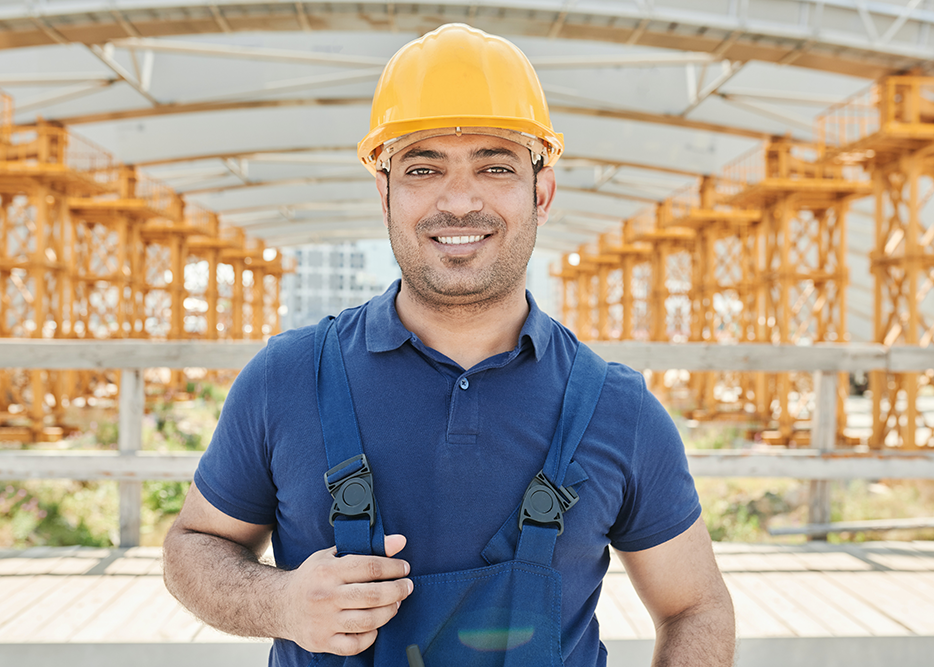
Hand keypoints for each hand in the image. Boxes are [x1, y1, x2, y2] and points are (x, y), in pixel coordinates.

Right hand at [282, 534, 412, 655]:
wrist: (280, 604)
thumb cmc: (312, 577)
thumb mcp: (334, 554)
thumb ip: (368, 547)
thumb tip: (400, 542)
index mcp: (328, 570)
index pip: (370, 567)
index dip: (393, 568)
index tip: (404, 568)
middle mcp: (325, 596)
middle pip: (373, 595)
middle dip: (397, 590)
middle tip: (406, 587)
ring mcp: (324, 621)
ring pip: (368, 621)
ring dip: (389, 612)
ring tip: (395, 604)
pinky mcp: (322, 641)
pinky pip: (355, 644)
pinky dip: (370, 636)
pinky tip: (374, 625)